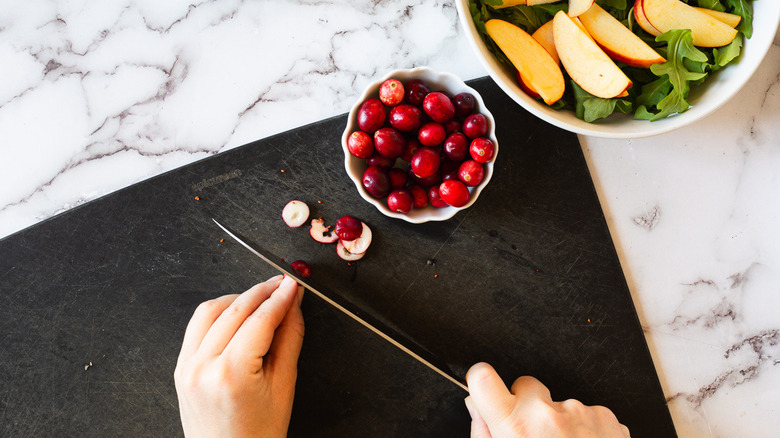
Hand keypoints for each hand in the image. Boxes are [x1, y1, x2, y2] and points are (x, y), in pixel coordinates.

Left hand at [174, 275, 304, 437]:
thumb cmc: (257, 436)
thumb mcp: (284, 387)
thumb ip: (290, 339)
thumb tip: (293, 306)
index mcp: (231, 374)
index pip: (260, 320)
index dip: (280, 297)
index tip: (292, 284)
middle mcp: (203, 367)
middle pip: (235, 310)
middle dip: (261, 291)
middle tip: (282, 284)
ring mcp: (187, 367)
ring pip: (211, 311)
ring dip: (237, 298)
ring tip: (262, 298)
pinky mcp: (181, 368)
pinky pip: (197, 326)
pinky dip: (218, 313)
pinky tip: (237, 314)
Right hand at [465, 363, 629, 437]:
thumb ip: (484, 434)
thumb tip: (477, 408)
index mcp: (514, 426)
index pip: (483, 378)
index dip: (481, 382)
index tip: (485, 389)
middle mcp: (546, 414)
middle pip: (525, 385)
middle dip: (526, 406)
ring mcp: (579, 413)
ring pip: (558, 403)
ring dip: (558, 423)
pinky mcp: (606, 418)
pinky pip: (586, 413)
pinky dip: (583, 430)